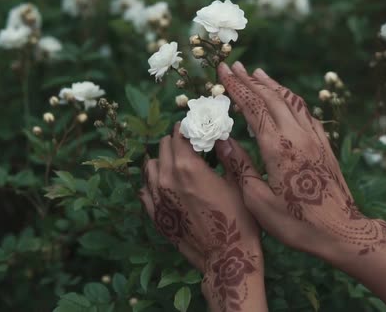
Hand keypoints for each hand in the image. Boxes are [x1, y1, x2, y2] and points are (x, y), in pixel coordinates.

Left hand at [139, 123, 267, 311]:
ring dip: (164, 159)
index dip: (190, 128)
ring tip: (179, 165)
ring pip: (150, 166)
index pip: (180, 134)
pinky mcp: (155, 215)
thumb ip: (230, 155)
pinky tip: (167, 184)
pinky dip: (154, 181)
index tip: (198, 128)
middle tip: (192, 146)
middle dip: (177, 141)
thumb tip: (222, 136)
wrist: (226, 258)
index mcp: (188, 167)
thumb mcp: (241, 183)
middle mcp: (167, 178)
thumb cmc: (239, 220)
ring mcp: (157, 198)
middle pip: (164, 146)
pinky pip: (144, 189)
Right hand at [214, 62, 385, 261]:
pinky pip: (306, 113)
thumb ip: (240, 167)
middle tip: (235, 66)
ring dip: (272, 85)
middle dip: (250, 80)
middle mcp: (297, 135)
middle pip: (271, 97)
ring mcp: (314, 138)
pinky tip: (287, 99)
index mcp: (277, 147)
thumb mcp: (259, 201)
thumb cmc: (297, 222)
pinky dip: (291, 99)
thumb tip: (222, 141)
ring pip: (290, 101)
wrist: (341, 232)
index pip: (253, 106)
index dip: (236, 87)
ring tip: (258, 73)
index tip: (223, 70)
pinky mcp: (325, 146)